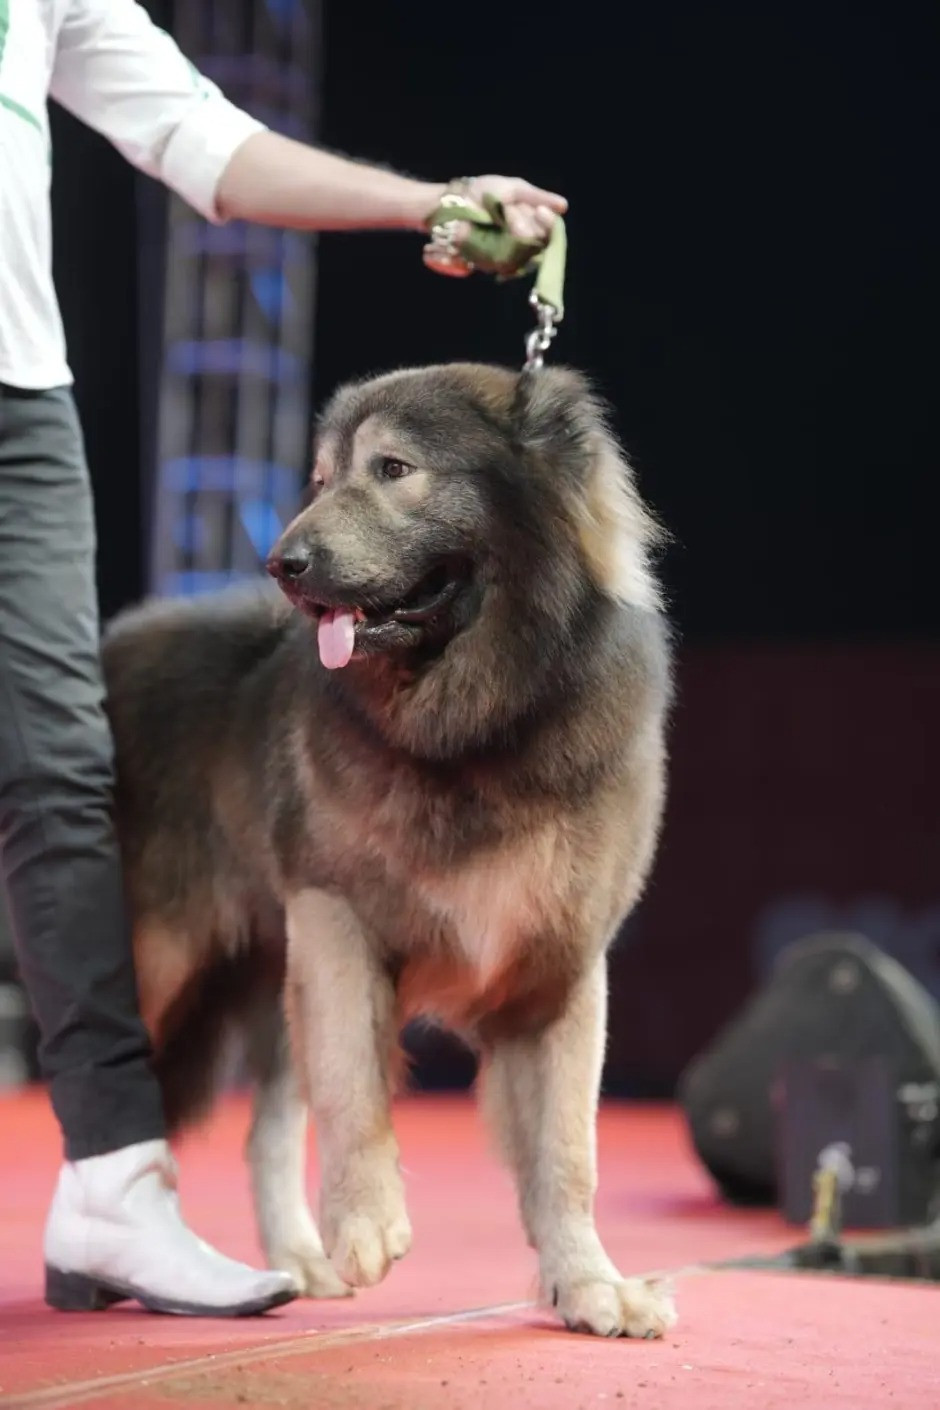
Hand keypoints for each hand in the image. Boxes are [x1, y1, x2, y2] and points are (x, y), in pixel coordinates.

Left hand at [418, 175, 566, 277]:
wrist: (454, 202)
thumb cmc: (482, 193)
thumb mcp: (514, 189)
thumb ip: (538, 197)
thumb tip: (564, 207)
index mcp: (528, 223)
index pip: (548, 231)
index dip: (548, 223)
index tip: (542, 212)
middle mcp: (521, 242)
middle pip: (539, 241)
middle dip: (526, 222)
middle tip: (510, 210)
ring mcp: (507, 254)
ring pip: (525, 248)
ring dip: (514, 227)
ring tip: (499, 216)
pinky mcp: (492, 263)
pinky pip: (508, 259)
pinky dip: (501, 240)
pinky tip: (494, 229)